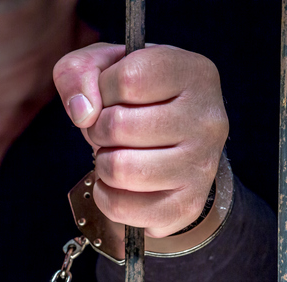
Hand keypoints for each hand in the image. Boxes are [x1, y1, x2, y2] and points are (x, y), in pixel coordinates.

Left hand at [53, 43, 227, 236]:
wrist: (175, 149)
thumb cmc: (135, 102)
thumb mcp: (103, 69)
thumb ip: (78, 73)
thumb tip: (83, 112)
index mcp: (193, 74)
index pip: (128, 78)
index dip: (102, 90)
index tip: (110, 97)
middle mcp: (208, 119)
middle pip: (117, 125)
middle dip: (98, 130)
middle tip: (110, 132)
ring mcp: (202, 166)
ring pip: (119, 169)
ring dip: (102, 164)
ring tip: (116, 155)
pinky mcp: (187, 205)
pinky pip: (120, 206)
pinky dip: (105, 196)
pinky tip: (119, 183)